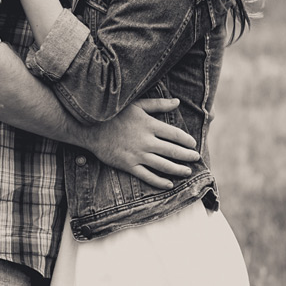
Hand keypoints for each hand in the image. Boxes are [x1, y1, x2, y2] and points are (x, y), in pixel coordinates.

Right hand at [80, 98, 200, 189]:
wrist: (90, 128)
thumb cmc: (114, 114)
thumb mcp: (136, 105)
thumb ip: (158, 104)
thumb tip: (177, 102)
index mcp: (149, 125)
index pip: (175, 134)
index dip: (187, 141)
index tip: (193, 144)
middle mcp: (146, 141)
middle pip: (173, 151)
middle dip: (187, 156)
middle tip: (196, 158)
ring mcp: (138, 155)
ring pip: (164, 166)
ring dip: (178, 170)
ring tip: (187, 171)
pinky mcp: (128, 165)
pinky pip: (147, 176)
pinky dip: (160, 182)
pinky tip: (168, 184)